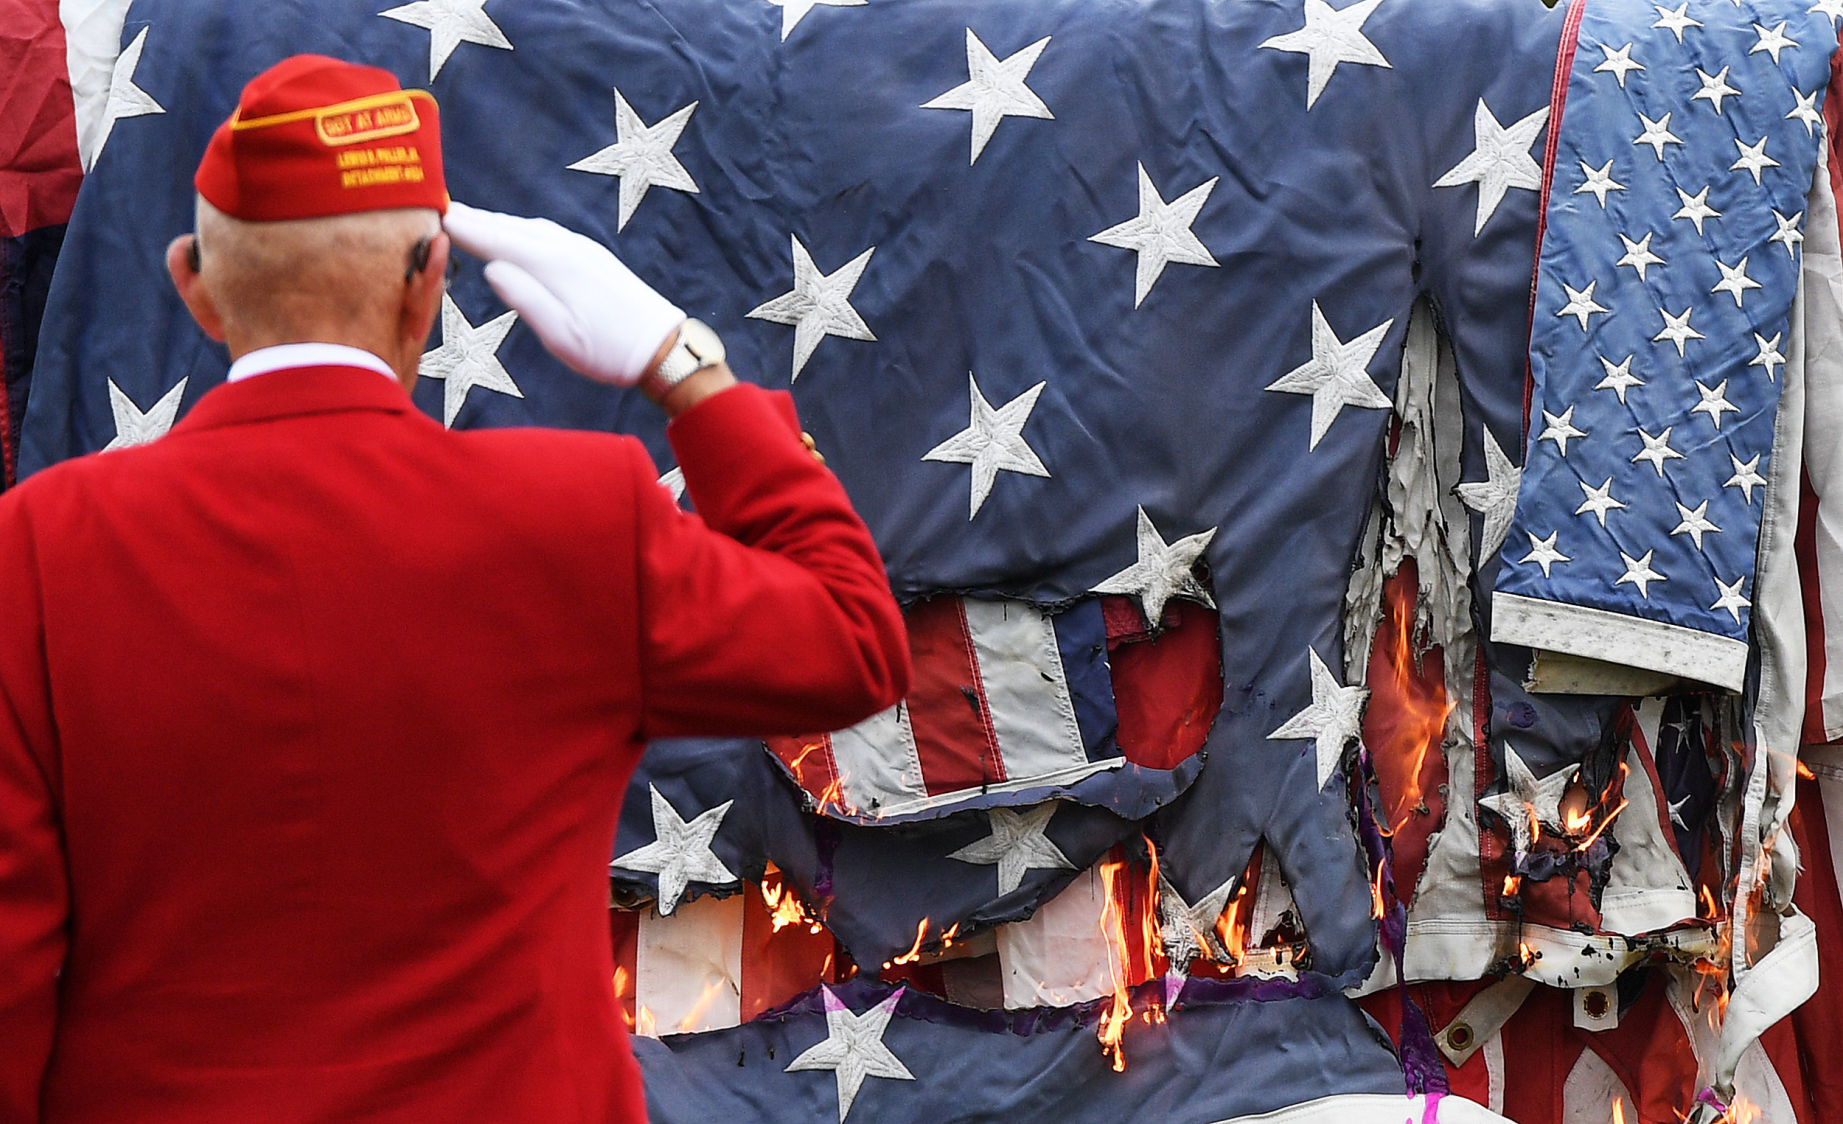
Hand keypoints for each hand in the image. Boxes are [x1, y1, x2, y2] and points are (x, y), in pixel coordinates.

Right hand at [442, 201, 684, 385]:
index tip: (436, 216)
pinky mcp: (593, 257)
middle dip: (477, 220)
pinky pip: (548, 235)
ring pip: (530, 230)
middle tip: (442, 209)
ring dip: (499, 224)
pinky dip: (523, 232)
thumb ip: (525, 300)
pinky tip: (517, 237)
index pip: (499, 240)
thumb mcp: (560, 336)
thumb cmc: (610, 350)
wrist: (662, 346)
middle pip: (512, 229)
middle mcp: (568, 248)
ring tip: (471, 220)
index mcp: (555, 265)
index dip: (467, 229)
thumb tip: (492, 268)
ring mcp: (583, 249)